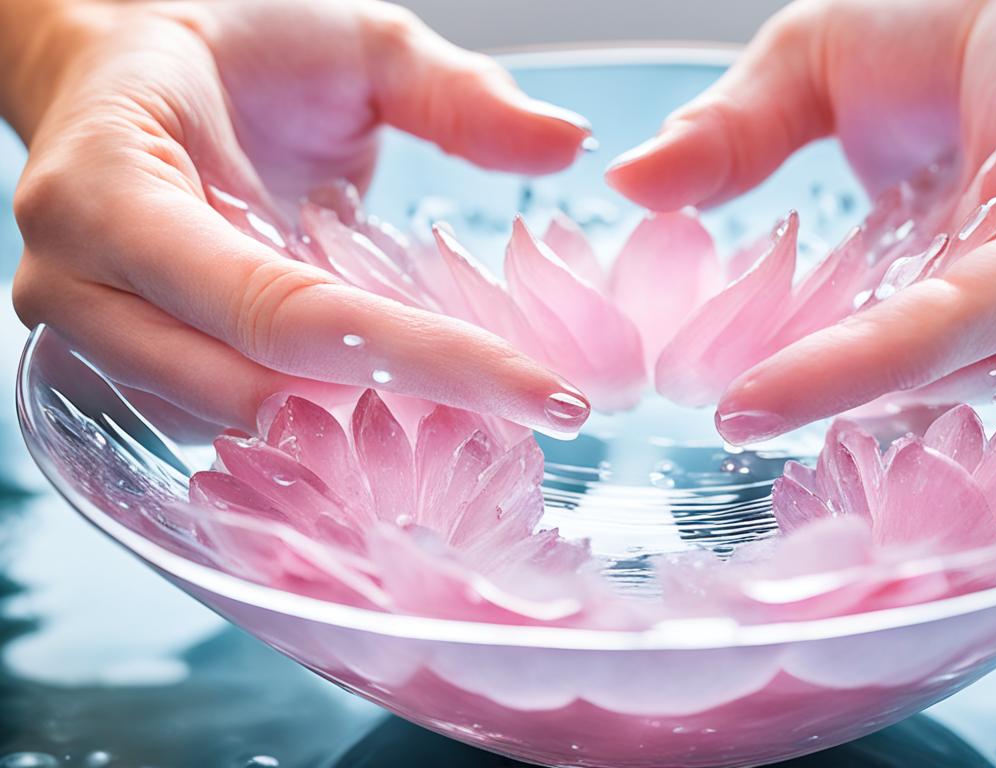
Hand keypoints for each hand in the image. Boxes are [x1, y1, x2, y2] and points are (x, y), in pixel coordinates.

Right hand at [3, 0, 593, 432]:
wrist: (115, 77)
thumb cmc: (229, 53)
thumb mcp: (352, 41)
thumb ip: (455, 93)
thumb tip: (568, 141)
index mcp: (111, 184)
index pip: (280, 306)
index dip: (417, 357)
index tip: (538, 392)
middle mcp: (78, 280)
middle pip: (248, 391)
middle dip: (396, 415)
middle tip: (529, 418)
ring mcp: (86, 339)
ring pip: (230, 429)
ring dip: (354, 439)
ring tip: (477, 421)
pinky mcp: (113, 374)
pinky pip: (217, 429)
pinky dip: (310, 434)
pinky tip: (398, 418)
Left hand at [607, 0, 995, 443]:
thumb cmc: (940, 19)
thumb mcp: (827, 45)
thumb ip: (739, 118)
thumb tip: (632, 182)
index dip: (880, 355)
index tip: (750, 400)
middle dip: (868, 389)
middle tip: (735, 411)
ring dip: (886, 395)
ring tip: (769, 398)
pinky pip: (992, 367)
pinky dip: (907, 382)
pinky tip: (826, 386)